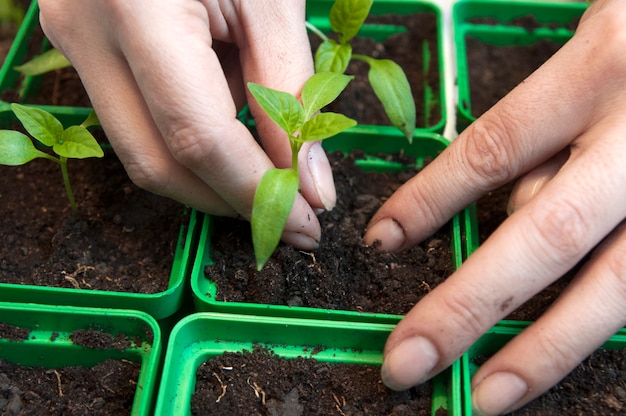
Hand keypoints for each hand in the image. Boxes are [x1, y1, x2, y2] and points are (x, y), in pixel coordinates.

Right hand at [38, 0, 334, 248]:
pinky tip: (237, 135)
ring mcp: (73, 39)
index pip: (197, 134)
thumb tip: (307, 180)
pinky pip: (139, 119)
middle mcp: (85, 30)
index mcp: (137, 6)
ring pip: (142, 150)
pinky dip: (193, 143)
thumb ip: (289, 90)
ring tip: (272, 178)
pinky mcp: (82, 44)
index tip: (308, 221)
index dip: (256, 191)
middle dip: (230, 203)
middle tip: (293, 219)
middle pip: (156, 162)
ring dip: (213, 179)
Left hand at [364, 1, 625, 413]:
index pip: (493, 148)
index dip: (430, 201)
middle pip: (544, 237)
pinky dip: (598, 317)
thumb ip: (549, 130)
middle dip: (469, 306)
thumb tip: (505, 211)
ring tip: (487, 395)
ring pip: (613, 283)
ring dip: (544, 348)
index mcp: (602, 67)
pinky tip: (555, 349)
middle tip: (407, 361)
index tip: (381, 240)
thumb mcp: (593, 48)